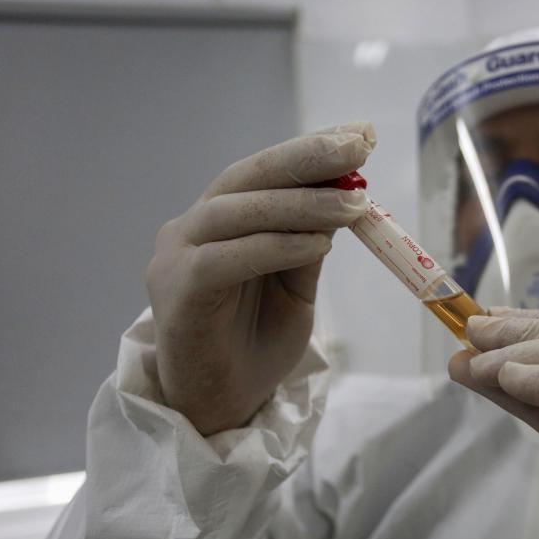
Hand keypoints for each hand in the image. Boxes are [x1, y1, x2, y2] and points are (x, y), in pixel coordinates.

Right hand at [146, 123, 374, 434]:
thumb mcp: (295, 288)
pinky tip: (320, 244)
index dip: (311, 151)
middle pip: (247, 177)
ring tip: (355, 203)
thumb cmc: (255, 344)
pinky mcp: (176, 291)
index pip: (264, 173)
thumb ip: (309, 245)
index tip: (361, 134)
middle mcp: (190, 229)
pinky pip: (227, 258)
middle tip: (358, 147)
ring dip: (302, 204)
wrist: (219, 405)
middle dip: (306, 159)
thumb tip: (346, 197)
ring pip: (238, 211)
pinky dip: (276, 246)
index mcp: (218, 222)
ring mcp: (176, 257)